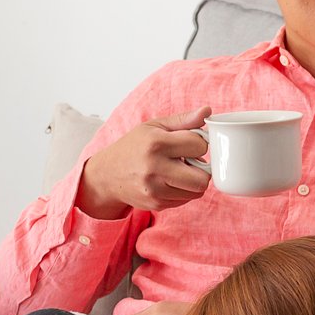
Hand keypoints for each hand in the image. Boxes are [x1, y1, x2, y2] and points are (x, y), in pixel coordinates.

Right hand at [79, 105, 211, 216]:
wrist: (107, 175)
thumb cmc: (134, 146)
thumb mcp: (154, 127)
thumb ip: (183, 120)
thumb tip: (207, 111)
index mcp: (156, 143)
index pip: (199, 146)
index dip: (200, 143)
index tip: (191, 143)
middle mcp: (155, 168)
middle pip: (203, 178)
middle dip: (202, 169)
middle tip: (191, 162)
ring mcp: (155, 189)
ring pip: (197, 191)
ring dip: (194, 181)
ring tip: (179, 170)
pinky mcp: (156, 204)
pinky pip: (185, 200)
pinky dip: (183, 191)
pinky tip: (170, 181)